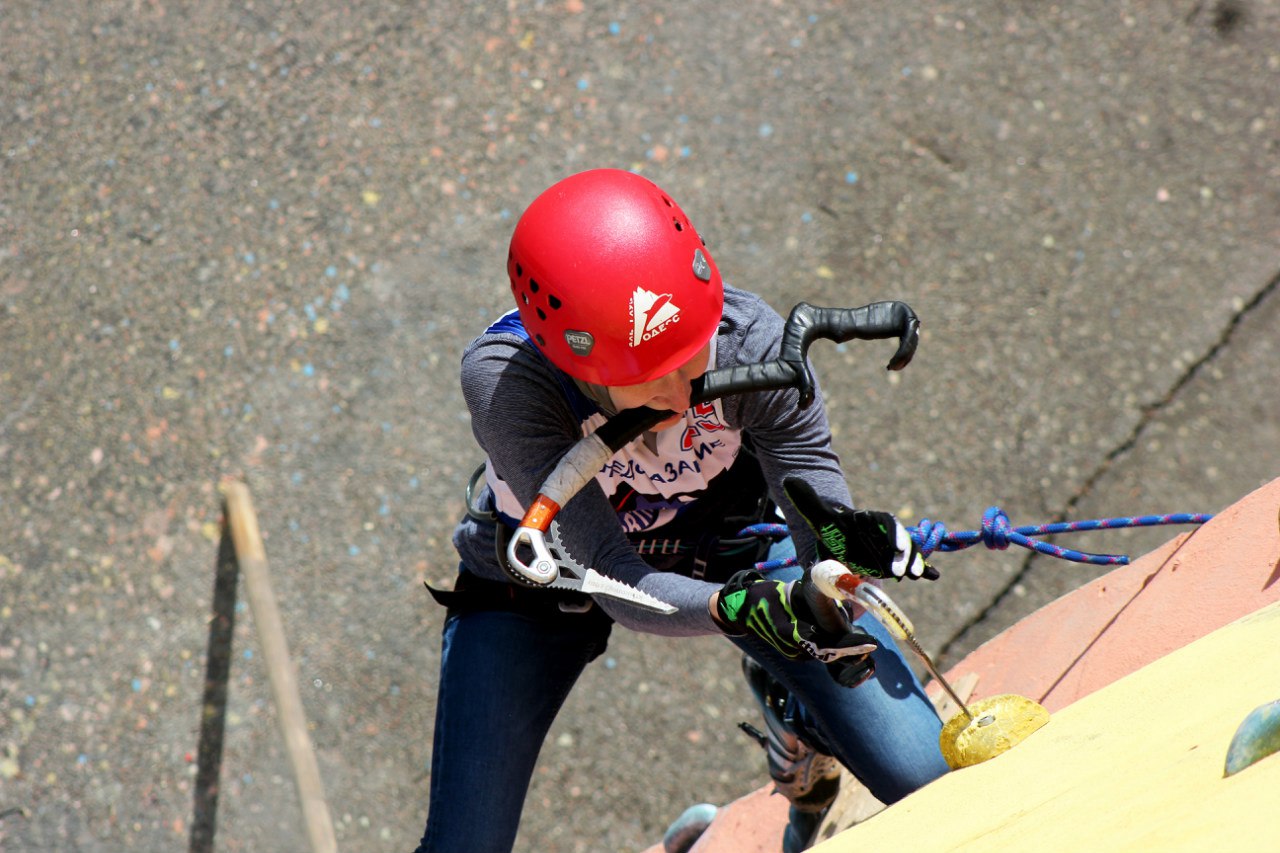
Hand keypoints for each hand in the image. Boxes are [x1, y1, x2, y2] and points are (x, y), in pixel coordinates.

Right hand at [715, 569, 878, 687]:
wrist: (741, 609)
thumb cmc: (767, 596)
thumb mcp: (792, 592)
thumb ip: (817, 598)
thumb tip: (844, 594)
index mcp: (795, 635)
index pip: (830, 646)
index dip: (852, 646)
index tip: (870, 644)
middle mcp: (796, 649)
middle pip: (832, 655)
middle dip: (852, 650)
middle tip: (870, 644)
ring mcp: (794, 653)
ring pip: (827, 654)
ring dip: (843, 648)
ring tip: (860, 641)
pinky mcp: (794, 652)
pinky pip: (819, 652)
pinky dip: (832, 646)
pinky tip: (842, 637)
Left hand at [783, 477, 937, 580]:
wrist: (835, 538)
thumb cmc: (829, 525)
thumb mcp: (816, 513)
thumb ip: (806, 499)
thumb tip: (788, 480)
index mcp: (869, 519)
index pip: (885, 522)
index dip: (893, 535)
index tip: (897, 548)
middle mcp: (883, 533)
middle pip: (900, 539)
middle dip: (906, 554)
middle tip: (903, 572)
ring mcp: (889, 547)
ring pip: (908, 552)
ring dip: (915, 562)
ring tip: (917, 576)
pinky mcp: (892, 560)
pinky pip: (910, 563)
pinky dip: (923, 568)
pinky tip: (933, 576)